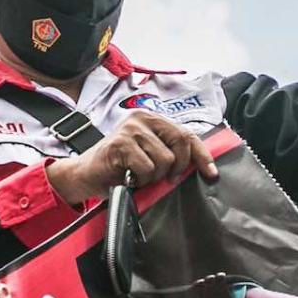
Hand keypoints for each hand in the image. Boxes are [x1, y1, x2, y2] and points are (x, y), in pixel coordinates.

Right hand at [46, 111, 216, 204]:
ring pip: (166, 159)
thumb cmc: (120, 168)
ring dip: (155, 175)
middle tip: (165, 178)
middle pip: (181, 141)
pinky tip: (130, 177)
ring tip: (139, 175)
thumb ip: (171, 154)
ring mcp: (131, 129)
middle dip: (178, 166)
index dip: (202, 155)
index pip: (188, 134)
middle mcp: (143, 118)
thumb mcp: (151, 157)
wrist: (85, 175)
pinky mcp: (121, 143)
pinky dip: (141, 179)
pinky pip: (148, 168)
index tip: (211, 173)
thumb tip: (204, 167)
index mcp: (153, 119)